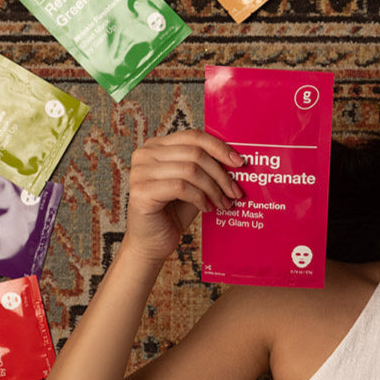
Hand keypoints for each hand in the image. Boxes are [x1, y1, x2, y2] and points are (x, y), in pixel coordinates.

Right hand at [125, 130, 243, 261]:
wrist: (152, 242)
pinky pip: (181, 187)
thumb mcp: (193, 184)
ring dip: (213, 189)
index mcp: (156, 146)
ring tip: (223, 203)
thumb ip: (206, 168)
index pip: (193, 136)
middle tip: (235, 192)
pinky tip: (207, 208)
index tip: (239, 163)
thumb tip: (235, 159)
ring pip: (190, 170)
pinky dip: (200, 198)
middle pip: (195, 153)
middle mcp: (145, 154)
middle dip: (220, 174)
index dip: (219, 148)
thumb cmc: (173, 212)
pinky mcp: (141, 191)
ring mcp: (140, 171)